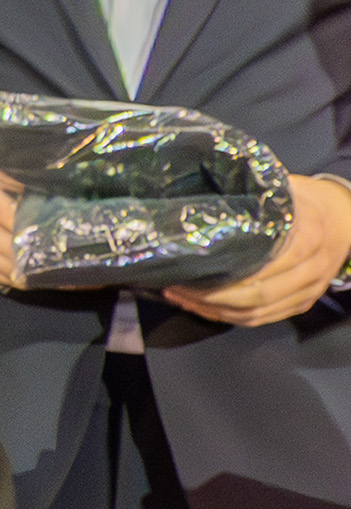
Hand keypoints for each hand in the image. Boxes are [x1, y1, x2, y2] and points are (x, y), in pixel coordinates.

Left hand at [164, 173, 350, 326]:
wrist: (343, 215)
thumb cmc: (306, 201)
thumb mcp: (281, 190)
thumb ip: (251, 199)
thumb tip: (202, 203)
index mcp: (306, 238)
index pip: (261, 270)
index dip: (220, 278)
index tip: (186, 273)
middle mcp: (311, 268)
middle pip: (257, 297)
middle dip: (210, 298)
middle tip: (176, 288)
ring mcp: (309, 289)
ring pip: (259, 313)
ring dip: (215, 311)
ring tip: (183, 298)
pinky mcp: (304, 301)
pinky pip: (266, 318)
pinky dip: (233, 317)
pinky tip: (205, 307)